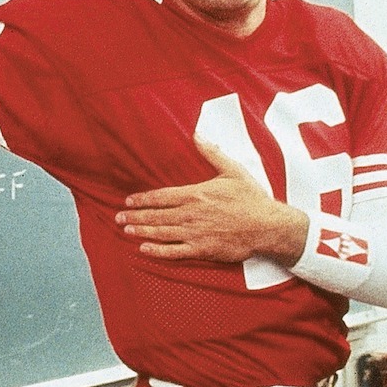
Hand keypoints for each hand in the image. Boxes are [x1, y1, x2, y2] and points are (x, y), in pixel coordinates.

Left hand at [117, 139, 307, 264]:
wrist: (268, 226)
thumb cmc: (251, 198)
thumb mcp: (233, 170)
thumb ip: (212, 153)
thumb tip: (197, 135)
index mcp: (196, 194)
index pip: (162, 196)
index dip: (143, 199)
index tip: (129, 200)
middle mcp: (191, 214)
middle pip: (156, 215)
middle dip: (135, 216)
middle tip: (119, 217)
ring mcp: (195, 233)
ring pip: (161, 232)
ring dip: (141, 231)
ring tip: (126, 230)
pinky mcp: (202, 250)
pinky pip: (174, 252)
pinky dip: (157, 251)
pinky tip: (144, 249)